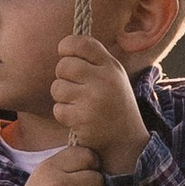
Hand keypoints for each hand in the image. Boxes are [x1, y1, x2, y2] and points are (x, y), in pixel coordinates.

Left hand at [50, 33, 147, 174]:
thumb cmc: (114, 107)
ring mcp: (93, 98)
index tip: (66, 56)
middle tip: (73, 88)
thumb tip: (64, 47)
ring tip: (77, 104)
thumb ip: (94, 62)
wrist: (127, 143)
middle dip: (62, 77)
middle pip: (63, 65)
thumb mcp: (113, 78)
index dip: (67, 47)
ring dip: (61, 98)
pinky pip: (58, 109)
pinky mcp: (83, 118)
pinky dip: (64, 115)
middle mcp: (104, 79)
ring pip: (57, 87)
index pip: (81, 43)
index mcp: (111, 66)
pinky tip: (78, 119)